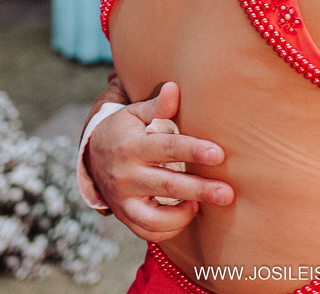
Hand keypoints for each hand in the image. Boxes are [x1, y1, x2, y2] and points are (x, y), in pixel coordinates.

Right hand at [85, 82, 234, 241]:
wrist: (91, 156)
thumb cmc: (124, 130)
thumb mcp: (135, 113)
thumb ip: (157, 106)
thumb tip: (173, 88)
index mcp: (132, 145)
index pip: (167, 148)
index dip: (194, 151)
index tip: (219, 154)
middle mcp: (126, 175)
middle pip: (167, 186)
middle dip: (200, 190)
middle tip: (228, 193)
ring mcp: (124, 199)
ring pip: (156, 218)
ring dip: (184, 215)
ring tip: (203, 205)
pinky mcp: (125, 216)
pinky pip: (149, 231)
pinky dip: (171, 228)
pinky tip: (188, 213)